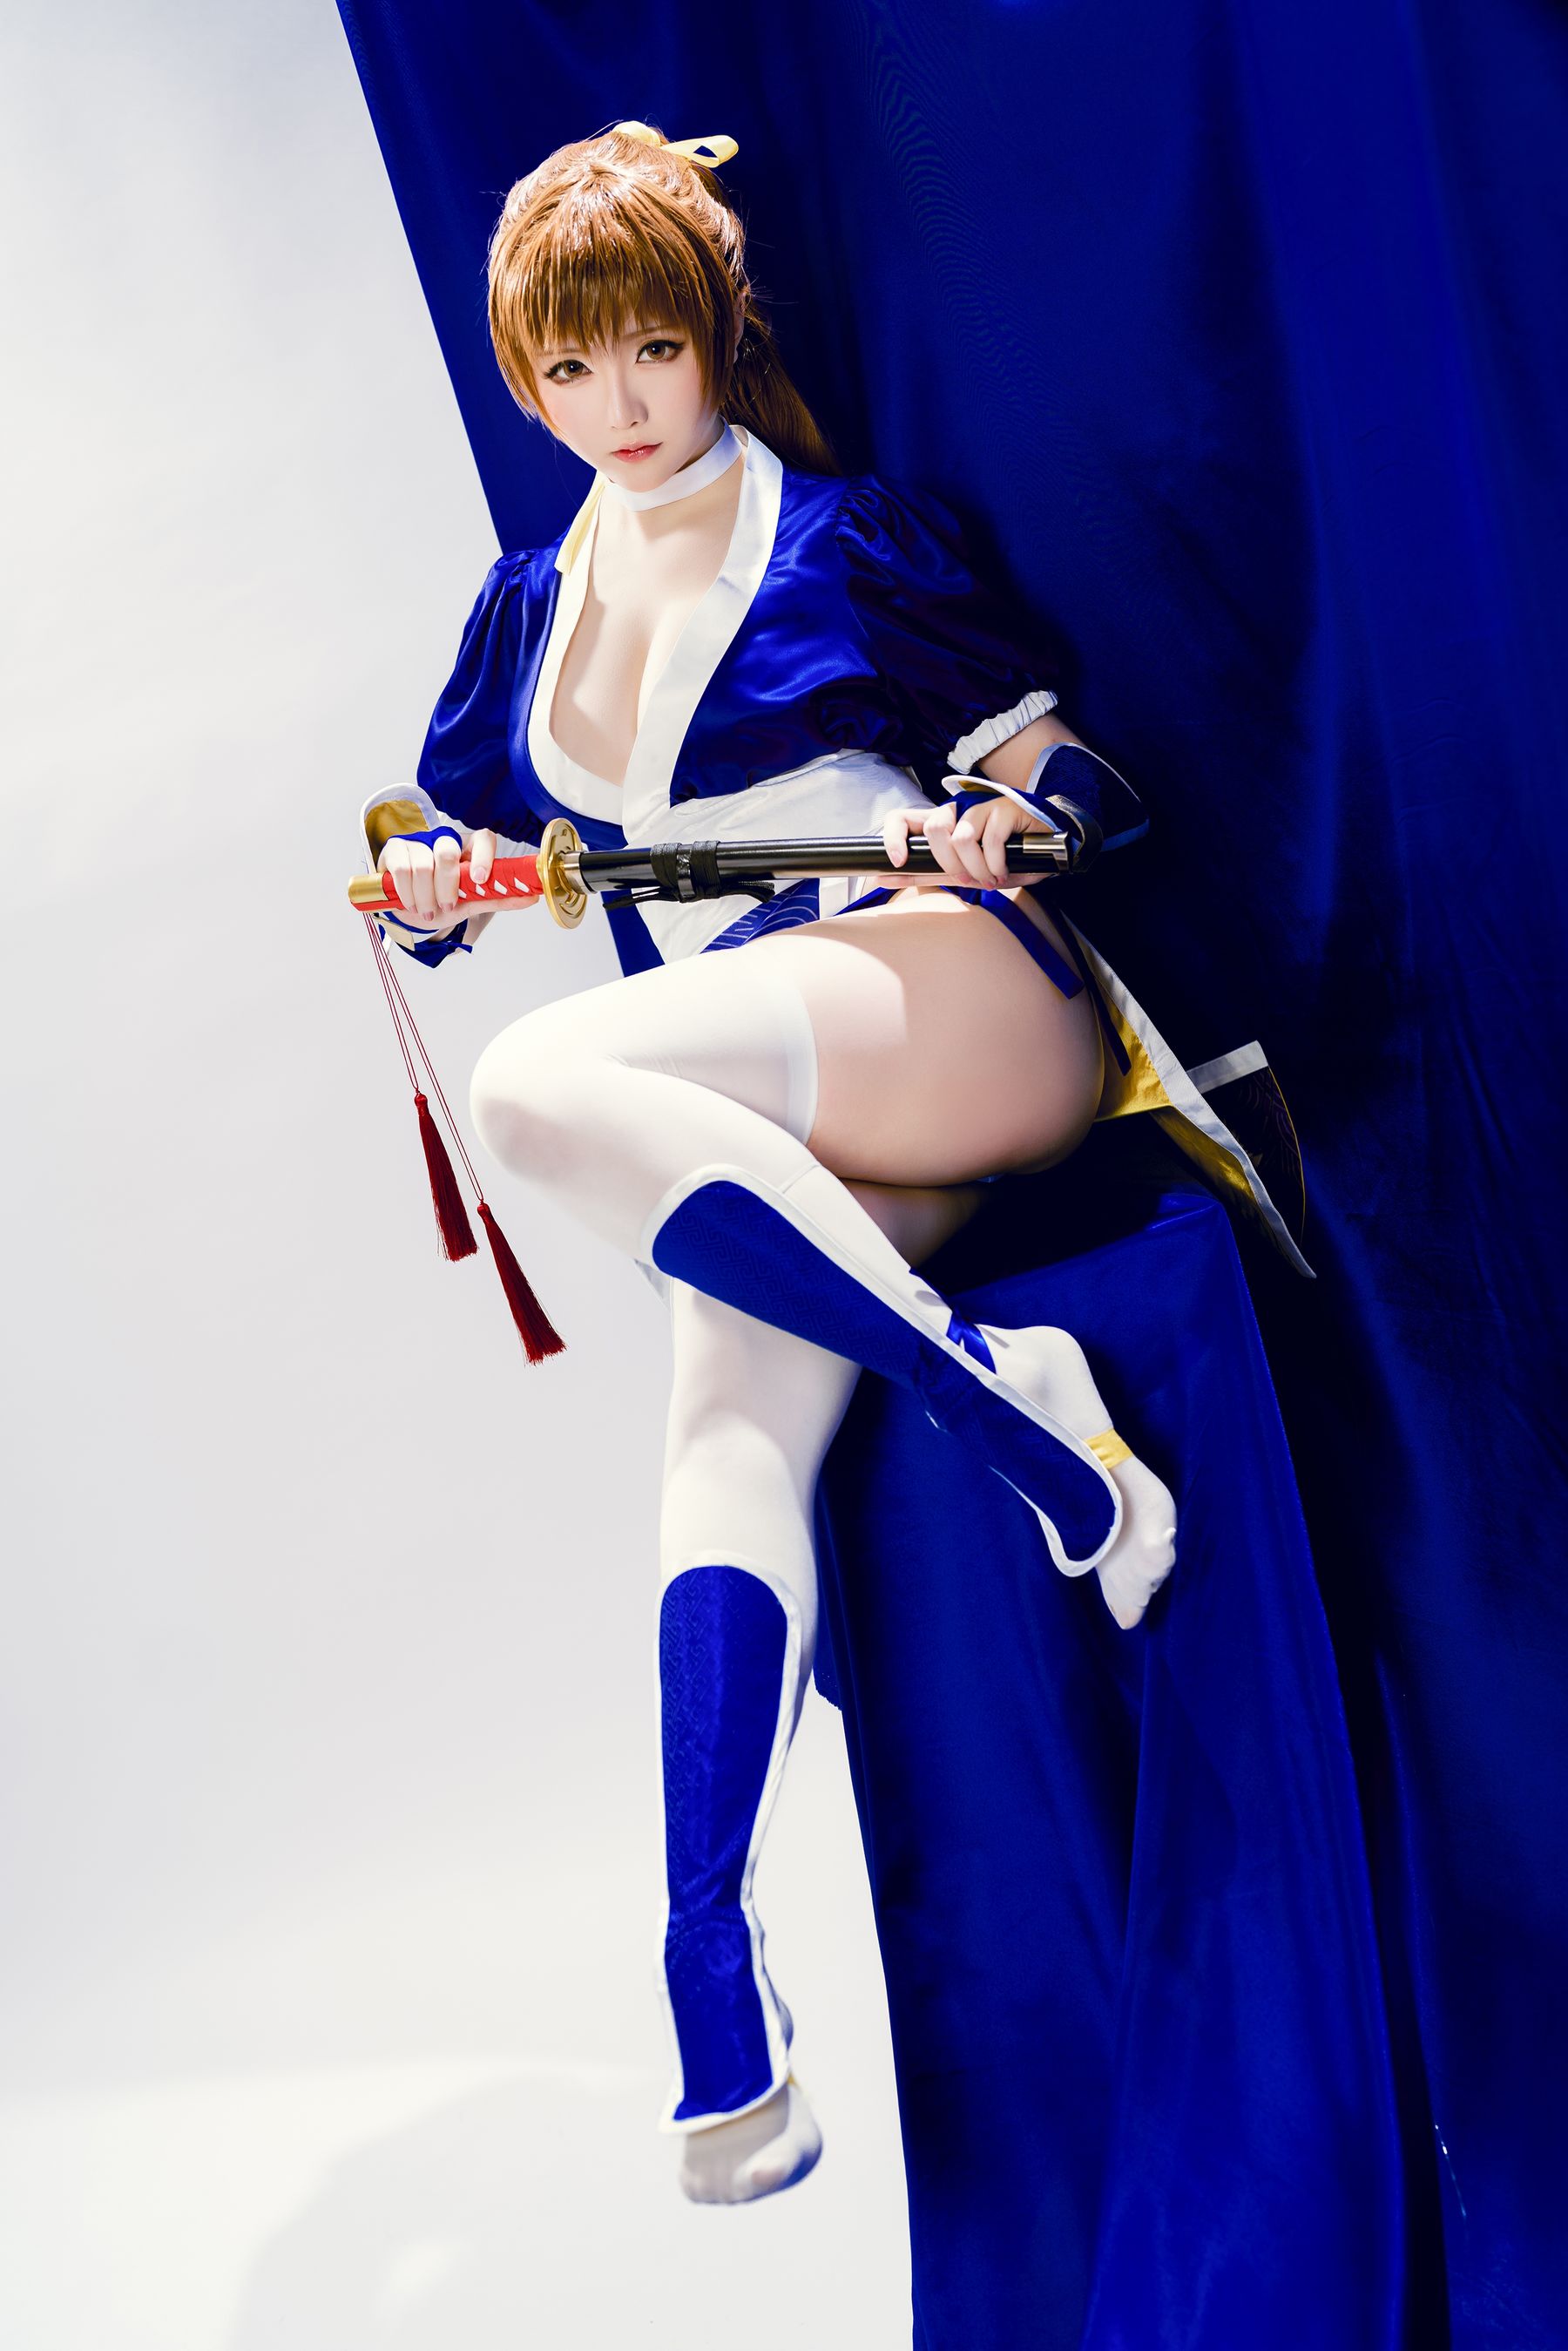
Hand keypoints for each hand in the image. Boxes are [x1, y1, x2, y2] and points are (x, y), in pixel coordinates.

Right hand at [378, 826, 497, 927]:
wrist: (411, 909)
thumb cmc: (442, 900)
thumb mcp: (469, 902)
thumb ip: (496, 898)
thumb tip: (531, 898)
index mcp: (469, 848)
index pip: (483, 838)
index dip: (483, 856)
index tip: (479, 879)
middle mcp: (444, 839)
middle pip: (447, 853)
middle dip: (446, 888)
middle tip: (446, 906)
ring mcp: (418, 841)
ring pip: (423, 866)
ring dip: (425, 897)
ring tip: (427, 910)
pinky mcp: (395, 848)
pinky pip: (402, 869)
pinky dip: (408, 893)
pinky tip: (411, 903)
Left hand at [882, 791, 1053, 887]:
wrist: (1048, 850)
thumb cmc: (1002, 860)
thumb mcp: (961, 872)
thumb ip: (926, 874)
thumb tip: (880, 878)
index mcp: (943, 824)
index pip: (903, 818)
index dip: (893, 837)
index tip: (897, 862)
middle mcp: (959, 811)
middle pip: (934, 828)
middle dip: (949, 862)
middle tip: (967, 879)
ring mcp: (983, 807)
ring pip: (962, 837)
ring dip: (977, 867)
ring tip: (991, 878)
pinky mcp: (1005, 808)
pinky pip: (990, 839)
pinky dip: (996, 863)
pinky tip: (1004, 870)